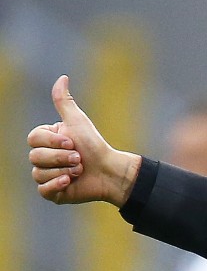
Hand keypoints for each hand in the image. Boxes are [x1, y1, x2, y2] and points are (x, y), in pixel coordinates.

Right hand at [27, 75, 141, 206]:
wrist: (110, 171)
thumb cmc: (95, 146)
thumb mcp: (78, 122)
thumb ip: (64, 102)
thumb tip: (63, 77)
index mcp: (46, 141)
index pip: (33, 139)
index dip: (53, 142)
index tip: (72, 142)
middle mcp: (43, 158)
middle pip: (35, 157)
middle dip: (61, 157)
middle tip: (79, 158)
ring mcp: (46, 175)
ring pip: (38, 173)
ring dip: (64, 171)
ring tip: (80, 170)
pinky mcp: (53, 193)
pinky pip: (43, 189)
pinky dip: (57, 185)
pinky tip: (70, 182)